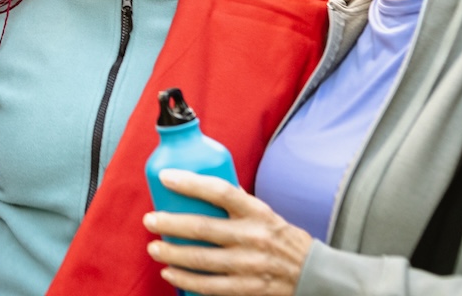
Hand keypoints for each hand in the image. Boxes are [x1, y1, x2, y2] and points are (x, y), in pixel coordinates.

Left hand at [142, 169, 313, 295]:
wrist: (312, 273)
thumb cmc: (279, 236)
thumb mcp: (263, 212)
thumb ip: (235, 200)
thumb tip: (198, 181)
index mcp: (256, 212)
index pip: (221, 191)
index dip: (191, 183)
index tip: (166, 177)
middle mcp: (253, 237)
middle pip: (204, 228)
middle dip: (170, 224)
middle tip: (150, 220)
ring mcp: (250, 265)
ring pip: (203, 260)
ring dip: (173, 254)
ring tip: (154, 248)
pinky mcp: (249, 289)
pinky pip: (211, 287)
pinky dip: (187, 280)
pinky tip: (170, 274)